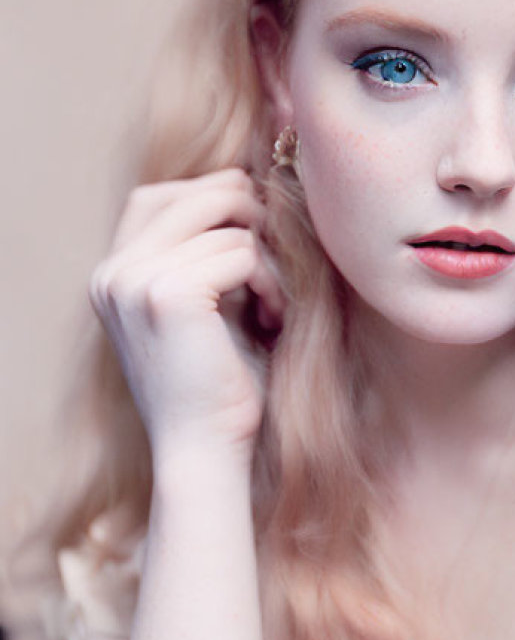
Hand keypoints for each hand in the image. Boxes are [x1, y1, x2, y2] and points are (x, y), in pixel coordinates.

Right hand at [89, 168, 284, 467]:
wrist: (205, 450)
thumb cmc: (218, 387)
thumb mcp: (205, 311)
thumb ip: (205, 256)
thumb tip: (243, 189)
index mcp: (113, 276)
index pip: (156, 196)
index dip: (212, 200)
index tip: (255, 236)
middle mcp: (113, 273)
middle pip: (193, 195)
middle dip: (248, 217)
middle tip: (276, 263)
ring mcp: (135, 280)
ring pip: (227, 224)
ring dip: (266, 260)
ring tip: (273, 305)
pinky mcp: (169, 293)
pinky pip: (241, 252)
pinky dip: (269, 281)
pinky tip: (273, 318)